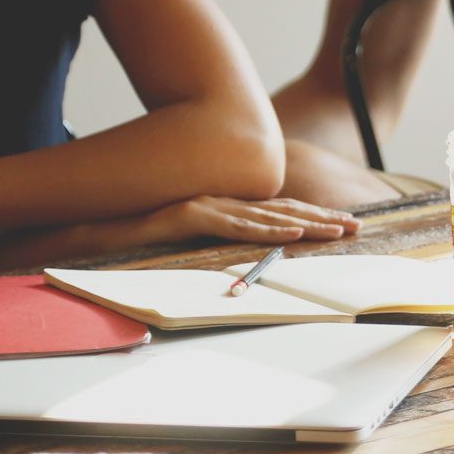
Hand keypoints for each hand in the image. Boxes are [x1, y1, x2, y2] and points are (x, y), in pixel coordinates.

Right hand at [126, 195, 360, 246]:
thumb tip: (254, 253)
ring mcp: (207, 205)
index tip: (346, 224)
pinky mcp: (190, 215)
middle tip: (356, 226)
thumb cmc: (145, 235)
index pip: (281, 211)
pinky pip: (235, 226)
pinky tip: (291, 235)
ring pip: (266, 217)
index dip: (315, 216)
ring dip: (305, 225)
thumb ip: (224, 237)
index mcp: (228, 205)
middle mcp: (223, 200)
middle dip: (322, 219)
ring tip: (336, 232)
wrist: (98, 227)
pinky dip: (265, 232)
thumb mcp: (194, 238)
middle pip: (283, 211)